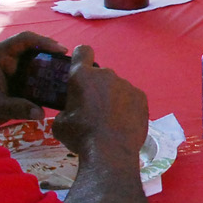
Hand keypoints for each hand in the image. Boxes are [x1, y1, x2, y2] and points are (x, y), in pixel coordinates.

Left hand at [0, 31, 69, 125]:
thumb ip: (17, 108)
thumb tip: (41, 113)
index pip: (23, 39)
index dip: (43, 41)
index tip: (61, 50)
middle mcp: (6, 56)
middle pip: (32, 45)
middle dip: (50, 50)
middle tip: (67, 60)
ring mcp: (11, 64)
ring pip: (34, 56)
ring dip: (49, 60)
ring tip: (65, 69)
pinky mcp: (16, 74)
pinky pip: (33, 68)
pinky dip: (45, 71)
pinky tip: (56, 79)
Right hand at [51, 45, 148, 164]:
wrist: (110, 151)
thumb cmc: (80, 135)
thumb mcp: (60, 124)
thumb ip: (65, 110)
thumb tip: (69, 113)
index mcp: (83, 76)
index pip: (83, 51)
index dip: (81, 58)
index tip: (81, 69)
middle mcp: (106, 75)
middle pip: (100, 75)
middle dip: (96, 87)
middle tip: (93, 108)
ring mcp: (126, 85)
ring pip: (117, 87)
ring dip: (112, 98)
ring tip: (110, 120)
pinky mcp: (141, 97)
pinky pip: (131, 98)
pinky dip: (127, 107)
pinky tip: (123, 123)